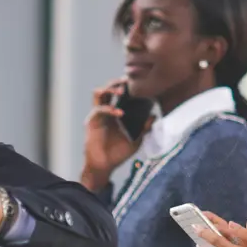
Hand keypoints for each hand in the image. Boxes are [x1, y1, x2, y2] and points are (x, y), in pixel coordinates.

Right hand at [82, 77, 148, 191]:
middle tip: (128, 81)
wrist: (104, 166)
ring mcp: (98, 115)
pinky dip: (109, 109)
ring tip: (121, 91)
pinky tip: (119, 113)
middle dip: (117, 82)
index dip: (126, 86)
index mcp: (116, 113)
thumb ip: (144, 128)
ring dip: (109, 89)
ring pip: (99, 94)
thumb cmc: (118, 153)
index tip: (137, 81)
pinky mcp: (92, 122)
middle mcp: (106, 111)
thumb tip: (154, 116)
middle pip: (108, 89)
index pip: (120, 94)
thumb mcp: (136, 140)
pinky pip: (99, 110)